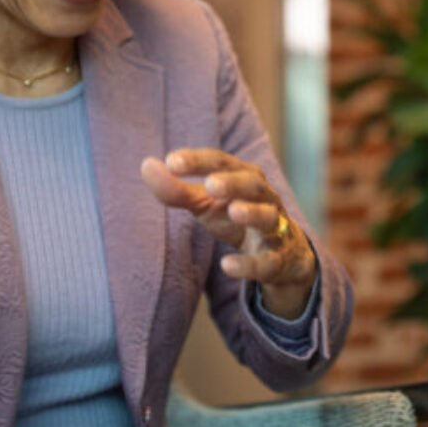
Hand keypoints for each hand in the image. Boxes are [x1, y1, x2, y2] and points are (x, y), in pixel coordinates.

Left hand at [141, 149, 315, 316]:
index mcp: (244, 177)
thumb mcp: (205, 203)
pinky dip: (249, 265)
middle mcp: (264, 198)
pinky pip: (266, 262)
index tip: (171, 162)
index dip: (199, 161)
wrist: (281, 254)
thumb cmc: (235, 217)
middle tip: (210, 185)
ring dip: (253, 213)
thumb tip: (146, 165)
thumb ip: (177, 189)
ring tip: (233, 211)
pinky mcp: (277, 260)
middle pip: (253, 184)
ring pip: (268, 217)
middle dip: (234, 182)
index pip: (222, 162)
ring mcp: (274, 228)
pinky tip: (227, 265)